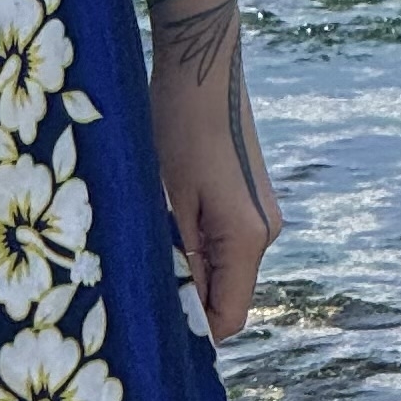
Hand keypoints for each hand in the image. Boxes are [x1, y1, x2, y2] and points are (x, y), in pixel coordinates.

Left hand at [149, 41, 282, 342]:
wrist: (200, 68)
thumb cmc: (177, 128)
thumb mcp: (167, 200)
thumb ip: (177, 260)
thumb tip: (175, 309)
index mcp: (248, 239)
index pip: (230, 317)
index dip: (193, 332)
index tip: (149, 325)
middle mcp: (265, 232)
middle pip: (227, 294)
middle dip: (185, 297)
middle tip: (135, 285)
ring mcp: (261, 214)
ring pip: (222, 268)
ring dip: (186, 268)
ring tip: (145, 247)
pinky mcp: (250, 199)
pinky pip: (223, 241)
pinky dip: (194, 244)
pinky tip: (162, 223)